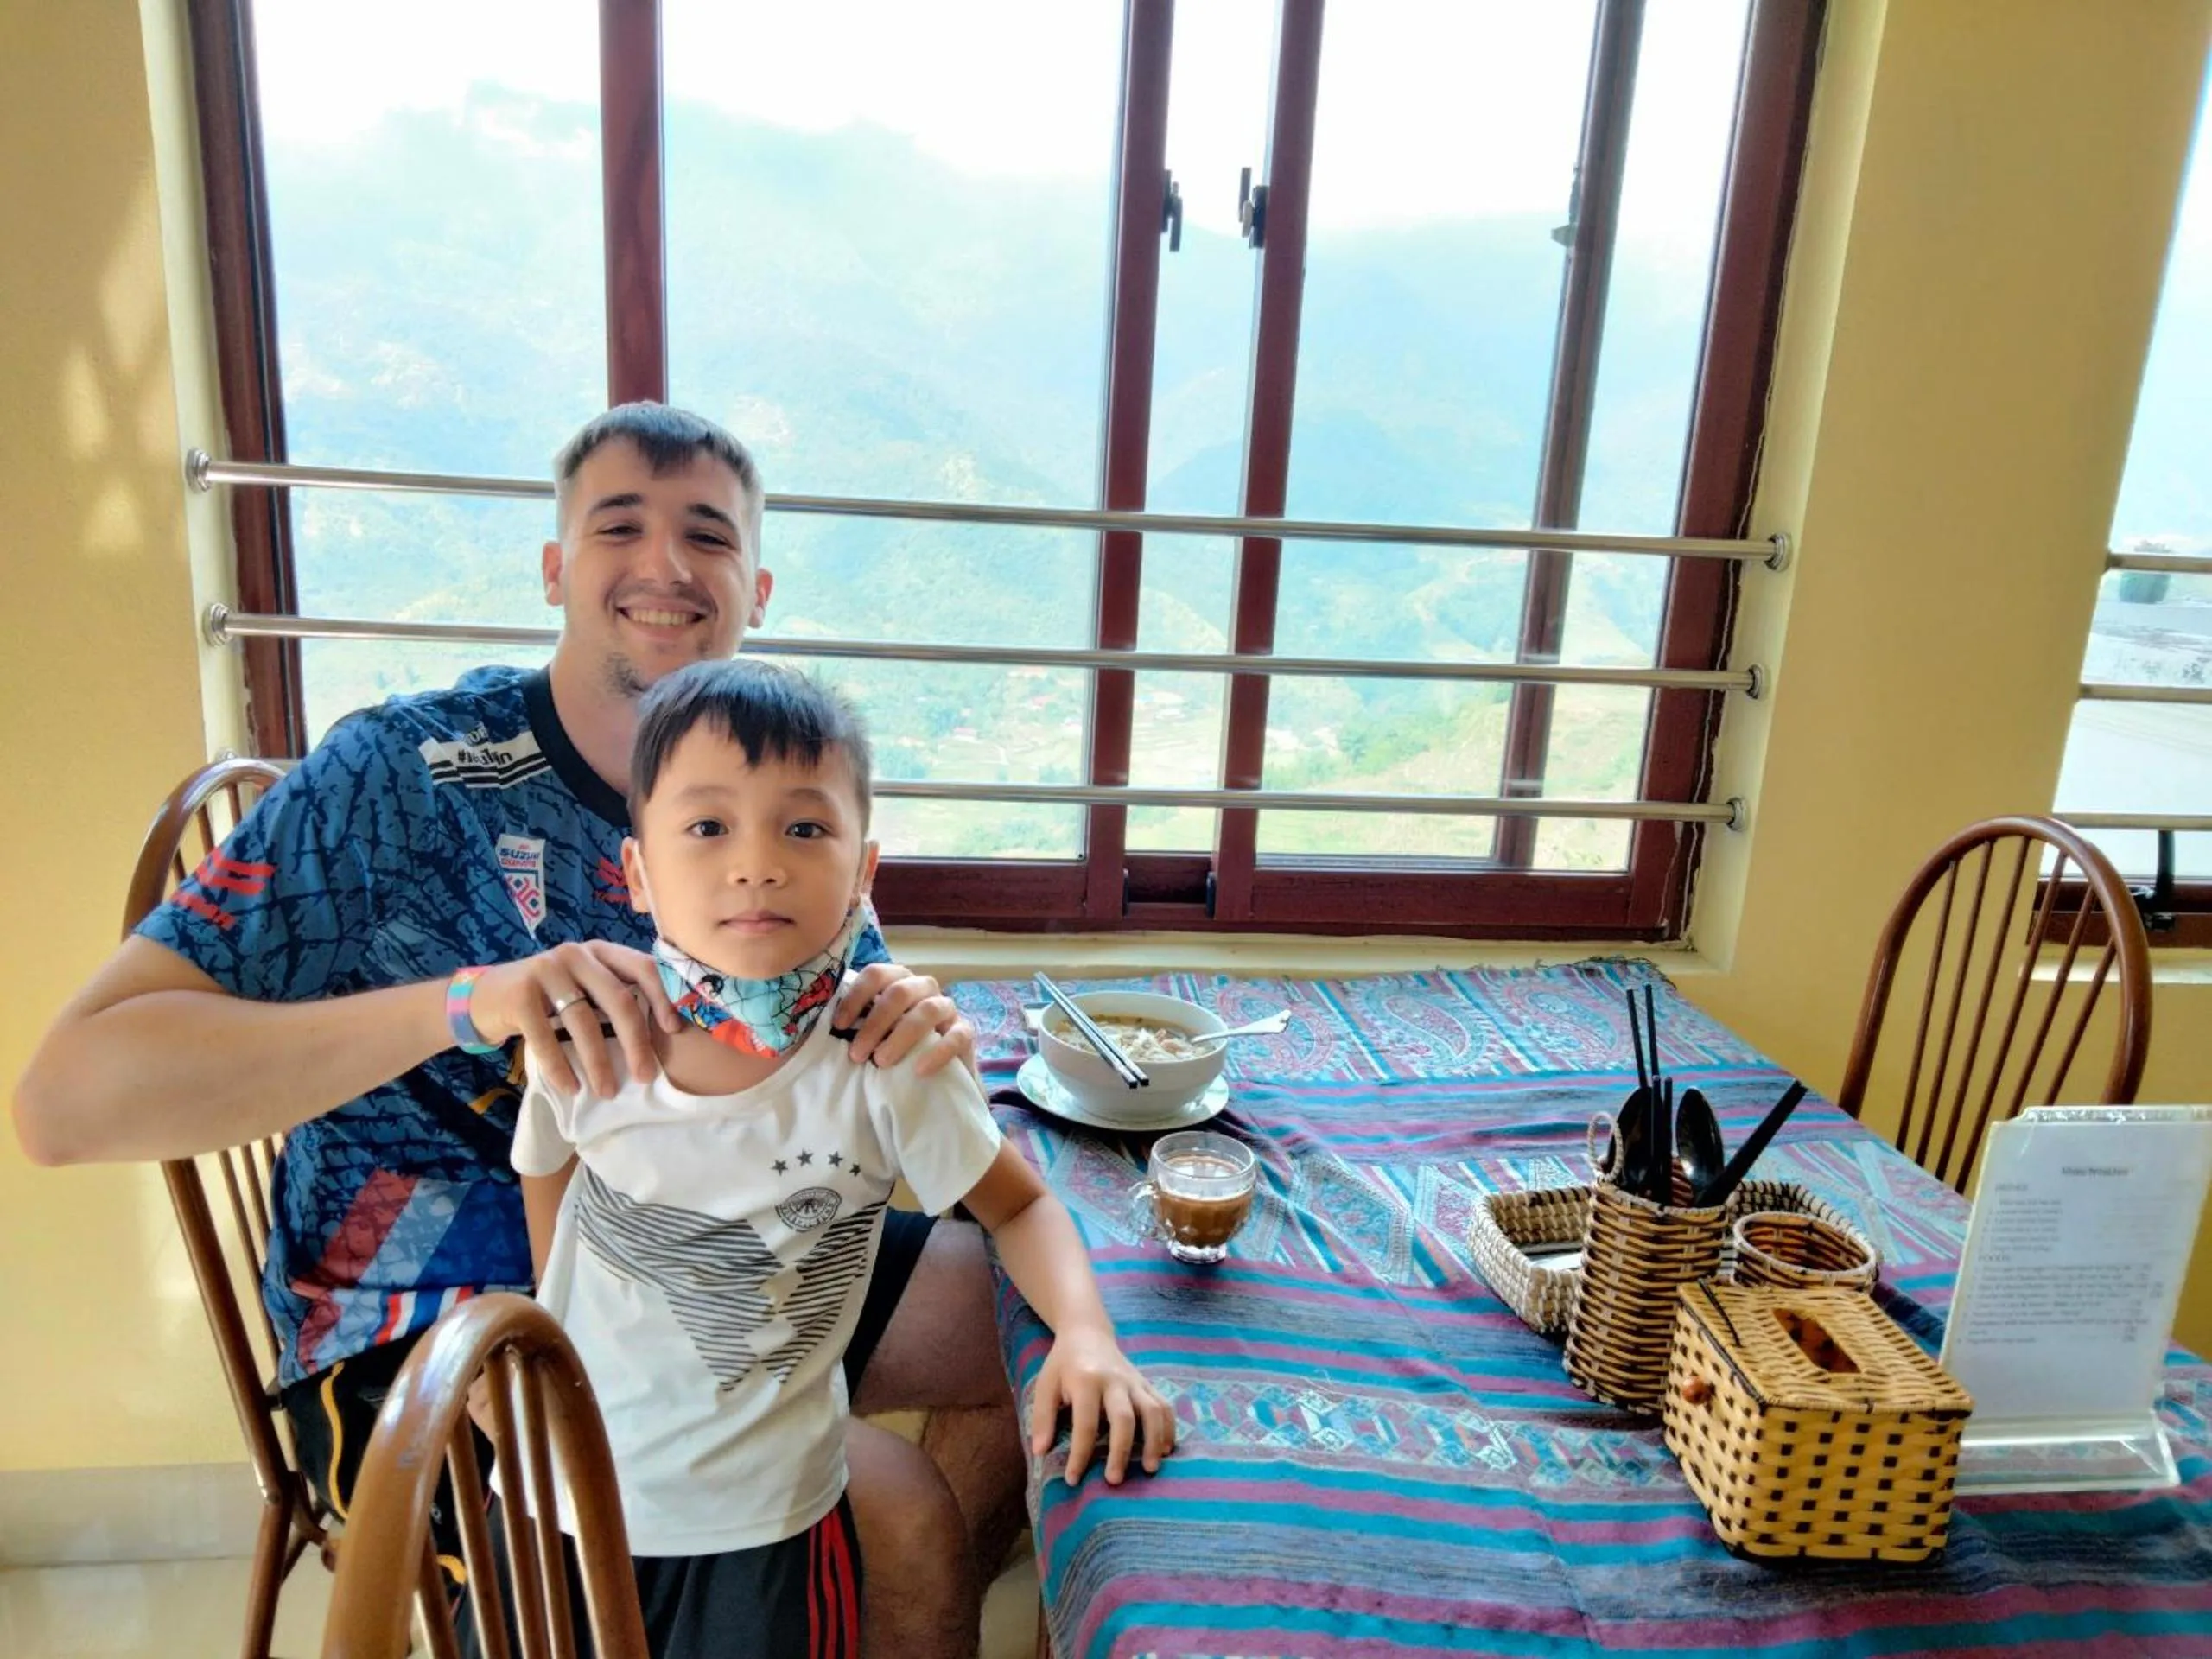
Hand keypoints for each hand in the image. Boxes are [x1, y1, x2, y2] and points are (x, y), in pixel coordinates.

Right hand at [465, 941, 678, 1096]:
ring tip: (607, 1091)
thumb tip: (663, 1036)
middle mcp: (576, 954)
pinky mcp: (520, 994)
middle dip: (635, 1042)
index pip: (642, 967)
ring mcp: (546, 970)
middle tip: (645, 1077)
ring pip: (584, 1020)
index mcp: (600, 951)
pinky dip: (560, 1066)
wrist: (487, 997)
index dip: (662, 998)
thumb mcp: (584, 989)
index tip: (673, 1031)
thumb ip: (614, 997)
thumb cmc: (549, 999)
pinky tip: (571, 1087)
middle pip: (618, 999)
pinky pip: (546, 1036)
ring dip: (598, 1062)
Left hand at [835, 962, 976, 1077]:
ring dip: (900, 1036)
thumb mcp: (866, 1035)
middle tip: (856, 1055)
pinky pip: (957, 1036)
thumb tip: (808, 1024)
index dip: (856, 996)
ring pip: (927, 1010)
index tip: (838, 1025)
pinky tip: (918, 1071)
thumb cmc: (889, 1052)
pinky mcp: (965, 1033)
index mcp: (896, 982)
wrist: (930, 1082)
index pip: (876, 974)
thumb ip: (847, 1024)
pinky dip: (937, 1052)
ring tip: (881, 1062)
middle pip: (900, 992)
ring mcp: (946, 1009)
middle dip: (874, 1023)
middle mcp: (922, 988)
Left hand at [1029, 1325, 1175, 1484]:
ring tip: (1151, 1469)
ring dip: (1154, 1441)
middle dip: (1120, 1451)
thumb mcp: (1045, 1385)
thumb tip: (1040, 1452)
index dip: (1080, 1454)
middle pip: (1123, 1418)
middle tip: (1114, 1480)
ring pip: (1151, 1411)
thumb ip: (1042, 1418)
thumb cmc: (1063, 1365)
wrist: (1087, 1334)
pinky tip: (1166, 1450)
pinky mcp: (1147, 1383)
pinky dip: (1169, 1428)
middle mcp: (1114, 1380)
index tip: (1073, 1480)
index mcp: (1085, 1380)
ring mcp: (1134, 1381)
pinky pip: (1164, 1405)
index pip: (1085, 1423)